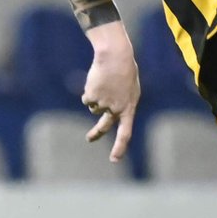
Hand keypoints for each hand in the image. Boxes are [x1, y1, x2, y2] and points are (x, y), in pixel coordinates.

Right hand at [80, 26, 139, 161]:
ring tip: (104, 82)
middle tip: (89, 139)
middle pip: (104, 126)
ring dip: (96, 97)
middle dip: (96, 134)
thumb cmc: (125, 71)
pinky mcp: (91, 97)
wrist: (115, 57)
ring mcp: (103, 104)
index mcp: (129, 108)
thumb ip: (123, 103)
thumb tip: (110, 114)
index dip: (119, 147)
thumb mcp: (130, 89)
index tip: (114, 159)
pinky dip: (89, 91)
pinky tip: (96, 81)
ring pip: (94, 108)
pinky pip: (86, 99)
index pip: (125, 133)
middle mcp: (116, 109)